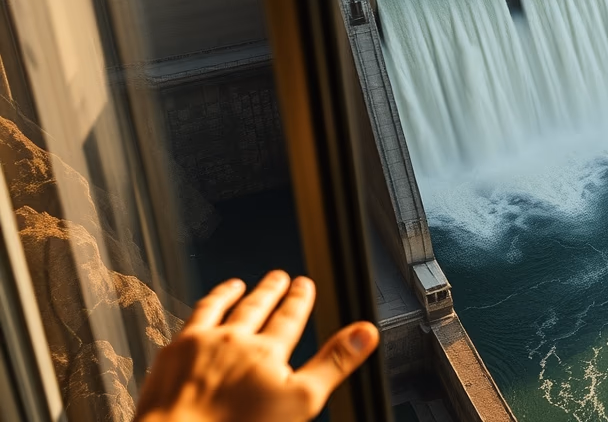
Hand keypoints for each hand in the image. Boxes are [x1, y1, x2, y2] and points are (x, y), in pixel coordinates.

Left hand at [134, 271, 379, 421]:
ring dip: (231, 294)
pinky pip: (189, 321)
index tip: (304, 285)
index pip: (289, 317)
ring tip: (237, 285)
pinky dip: (199, 310)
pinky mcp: (171, 355)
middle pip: (256, 307)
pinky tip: (198, 312)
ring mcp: (199, 344)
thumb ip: (334, 363)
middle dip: (270, 291)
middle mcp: (234, 340)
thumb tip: (365, 332)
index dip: (299, 300)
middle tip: (279, 277)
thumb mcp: (300, 401)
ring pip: (219, 308)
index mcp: (267, 351)